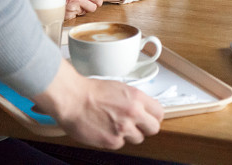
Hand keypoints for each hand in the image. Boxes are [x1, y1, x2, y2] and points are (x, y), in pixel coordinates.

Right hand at [32, 59, 163, 147]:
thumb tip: (144, 108)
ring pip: (138, 138)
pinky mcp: (112, 141)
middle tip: (136, 125)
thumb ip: (134, 100)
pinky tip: (105, 129)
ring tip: (115, 125)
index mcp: (137, 97)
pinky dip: (113, 139)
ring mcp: (123, 128)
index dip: (153, 116)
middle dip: (146, 128)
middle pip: (154, 128)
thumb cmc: (91, 91)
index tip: (149, 118)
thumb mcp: (119, 88)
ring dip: (129, 134)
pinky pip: (120, 144)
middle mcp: (133, 113)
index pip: (159, 113)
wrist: (72, 99)